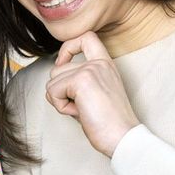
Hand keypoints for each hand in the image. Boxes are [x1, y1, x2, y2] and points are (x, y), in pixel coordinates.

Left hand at [47, 31, 140, 156]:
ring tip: (81, 110)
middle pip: (57, 69)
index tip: (63, 64)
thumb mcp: (95, 94)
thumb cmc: (109, 123)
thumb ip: (79, 81)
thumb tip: (54, 83)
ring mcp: (90, 70)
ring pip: (51, 82)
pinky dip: (61, 107)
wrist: (122, 137)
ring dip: (60, 101)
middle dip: (60, 92)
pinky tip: (79, 113)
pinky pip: (53, 92)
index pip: (85, 37)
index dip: (67, 48)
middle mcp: (98, 63)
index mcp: (105, 64)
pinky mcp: (81, 81)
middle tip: (80, 107)